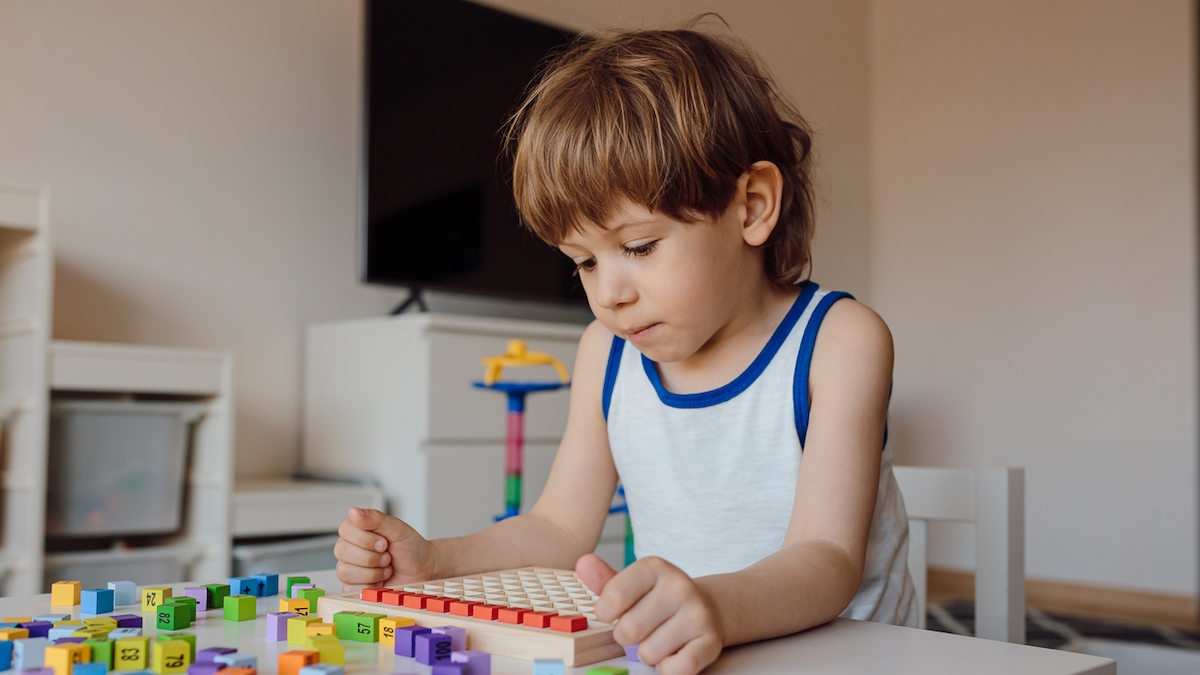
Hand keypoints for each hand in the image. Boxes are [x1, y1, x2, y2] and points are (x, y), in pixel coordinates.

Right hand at [335, 507, 437, 588]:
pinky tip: (381, 580)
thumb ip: (376, 519)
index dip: (365, 539)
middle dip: (371, 557)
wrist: (423, 570)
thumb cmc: (411, 548)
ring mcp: (350, 567)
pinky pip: (349, 588)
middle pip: (342, 551)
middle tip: (388, 557)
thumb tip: (353, 511)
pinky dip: (370, 585)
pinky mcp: (352, 586)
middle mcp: (350, 547)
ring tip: (386, 568)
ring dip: (372, 572)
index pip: (345, 530)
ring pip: (345, 571)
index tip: (384, 542)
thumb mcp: (398, 529)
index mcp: (358, 529)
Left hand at [576, 554, 723, 674]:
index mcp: (654, 567)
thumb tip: (583, 563)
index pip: (613, 597)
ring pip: (649, 653)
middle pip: (628, 631)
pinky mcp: (711, 641)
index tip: (614, 612)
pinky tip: (675, 651)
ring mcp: (698, 613)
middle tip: (642, 628)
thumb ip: (604, 580)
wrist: (707, 608)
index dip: (606, 613)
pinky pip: (674, 669)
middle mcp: (679, 586)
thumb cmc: (657, 599)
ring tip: (660, 638)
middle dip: (628, 637)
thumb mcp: (631, 585)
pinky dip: (668, 668)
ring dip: (649, 654)